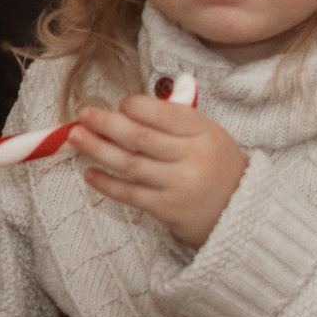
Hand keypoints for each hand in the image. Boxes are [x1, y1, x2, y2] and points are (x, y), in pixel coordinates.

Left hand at [68, 90, 245, 247]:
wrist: (240, 213)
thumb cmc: (217, 166)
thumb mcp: (210, 135)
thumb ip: (177, 118)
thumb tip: (133, 102)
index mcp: (204, 132)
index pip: (162, 113)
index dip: (135, 106)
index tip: (119, 104)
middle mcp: (193, 157)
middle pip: (140, 137)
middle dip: (106, 123)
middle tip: (84, 114)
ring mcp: (179, 185)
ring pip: (130, 164)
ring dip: (98, 149)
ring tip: (76, 137)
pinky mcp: (168, 209)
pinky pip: (130, 193)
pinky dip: (107, 183)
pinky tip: (89, 173)